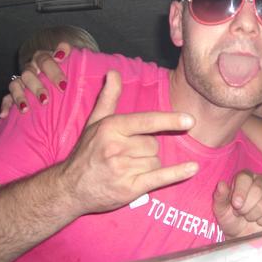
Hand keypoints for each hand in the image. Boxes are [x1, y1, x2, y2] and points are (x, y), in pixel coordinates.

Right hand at [0, 42, 71, 117]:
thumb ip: (67, 51)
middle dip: (36, 87)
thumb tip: (60, 54)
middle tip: (46, 100)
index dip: (53, 71)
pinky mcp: (14, 92)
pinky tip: (4, 115)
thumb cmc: (65, 68)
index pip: (45, 60)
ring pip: (15, 85)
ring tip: (25, 109)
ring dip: (20, 96)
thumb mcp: (69, 58)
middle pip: (28, 73)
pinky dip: (5, 105)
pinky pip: (6, 98)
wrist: (54, 74)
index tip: (63, 85)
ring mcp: (22, 80)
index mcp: (43, 58)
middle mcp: (30, 68)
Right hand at [59, 70, 198, 214]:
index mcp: (111, 127)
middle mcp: (116, 148)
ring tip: (129, 169)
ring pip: (156, 161)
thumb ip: (109, 97)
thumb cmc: (86, 152)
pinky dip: (178, 173)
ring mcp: (123, 169)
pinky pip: (160, 178)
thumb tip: (114, 72)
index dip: (169, 121)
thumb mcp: (95, 122)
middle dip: (147, 150)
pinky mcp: (129, 189)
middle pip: (154, 144)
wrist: (69, 189)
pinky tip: (192, 168)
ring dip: (149, 165)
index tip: (190, 120)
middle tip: (127, 156)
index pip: (147, 121)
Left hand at [213, 170, 261, 238]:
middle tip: (241, 213)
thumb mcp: (221, 210)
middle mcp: (261, 182)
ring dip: (253, 215)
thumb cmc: (231, 219)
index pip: (245, 177)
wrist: (242, 236)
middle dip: (246, 206)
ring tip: (249, 217)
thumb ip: (220, 197)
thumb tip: (221, 184)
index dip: (240, 191)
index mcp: (245, 178)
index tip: (236, 204)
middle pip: (257, 189)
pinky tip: (260, 221)